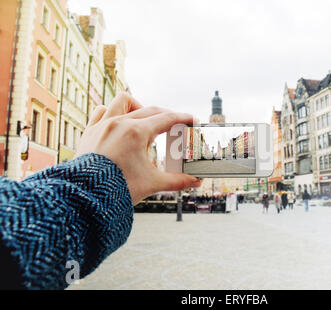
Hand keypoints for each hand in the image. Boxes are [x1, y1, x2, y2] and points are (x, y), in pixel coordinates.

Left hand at [76, 92, 201, 204]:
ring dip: (137, 106)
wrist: (85, 198)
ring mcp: (103, 125)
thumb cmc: (117, 189)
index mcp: (136, 132)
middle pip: (151, 110)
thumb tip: (195, 182)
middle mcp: (119, 123)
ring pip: (123, 101)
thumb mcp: (152, 183)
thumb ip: (177, 181)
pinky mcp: (90, 131)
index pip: (167, 118)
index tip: (192, 120)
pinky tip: (119, 123)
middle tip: (176, 127)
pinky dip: (112, 112)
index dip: (183, 118)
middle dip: (166, 116)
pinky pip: (101, 111)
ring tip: (144, 120)